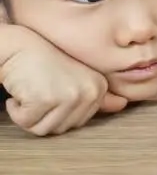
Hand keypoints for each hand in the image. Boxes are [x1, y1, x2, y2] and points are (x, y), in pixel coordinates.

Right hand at [1, 25, 127, 135]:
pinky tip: (22, 90)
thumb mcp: (78, 77)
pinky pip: (27, 121)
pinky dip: (17, 110)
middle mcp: (90, 92)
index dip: (58, 112)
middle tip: (39, 90)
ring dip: (29, 115)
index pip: (78, 123)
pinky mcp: (46, 98)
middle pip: (61, 129)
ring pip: (43, 129)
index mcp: (99, 87)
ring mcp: (70, 95)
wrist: (20, 45)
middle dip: (43, 116)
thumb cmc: (45, 62)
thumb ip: (99, 95)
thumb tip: (122, 105)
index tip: (52, 91)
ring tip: (32, 91)